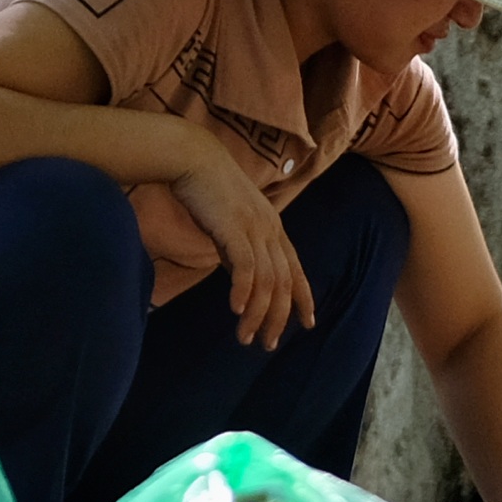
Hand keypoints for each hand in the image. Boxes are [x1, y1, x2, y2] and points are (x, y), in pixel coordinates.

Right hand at [171, 146, 313, 347]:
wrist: (193, 157)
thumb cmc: (209, 191)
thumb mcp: (233, 224)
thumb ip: (241, 249)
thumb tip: (243, 280)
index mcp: (273, 228)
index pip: (296, 269)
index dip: (304, 297)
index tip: (308, 323)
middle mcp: (270, 229)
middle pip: (283, 282)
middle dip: (279, 317)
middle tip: (268, 344)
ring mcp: (254, 228)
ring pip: (266, 280)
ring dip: (258, 314)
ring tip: (246, 338)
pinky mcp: (233, 227)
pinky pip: (245, 265)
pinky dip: (244, 290)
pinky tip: (237, 311)